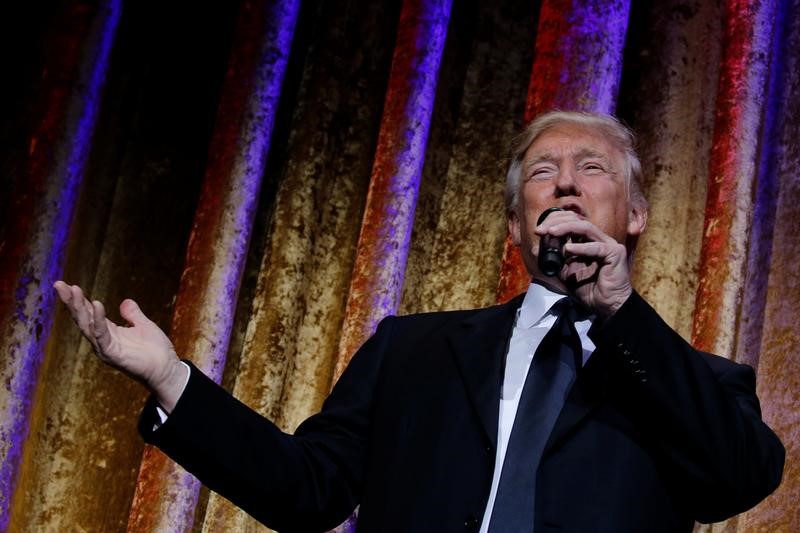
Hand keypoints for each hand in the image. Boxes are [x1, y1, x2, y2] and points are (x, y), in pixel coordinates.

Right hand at [53, 281, 186, 411]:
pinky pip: (102, 335)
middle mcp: (102, 340)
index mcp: (108, 332)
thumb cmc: (155, 351)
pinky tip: (96, 304)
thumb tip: (125, 302)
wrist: (166, 369)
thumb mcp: (144, 326)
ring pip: (87, 325)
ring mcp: (105, 348)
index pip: (88, 313)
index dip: (78, 299)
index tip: (67, 284)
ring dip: (79, 307)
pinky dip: (98, 320)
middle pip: (82, 318)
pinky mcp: (112, 354)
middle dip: (70, 301)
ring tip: (73, 290)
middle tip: (59, 284)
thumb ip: (133, 314)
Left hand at [535, 211, 631, 317]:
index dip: (554, 223)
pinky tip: (568, 249)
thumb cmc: (588, 289)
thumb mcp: (564, 272)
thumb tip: (536, 250)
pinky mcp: (615, 253)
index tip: (538, 231)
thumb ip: (553, 260)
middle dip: (557, 223)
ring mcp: (608, 244)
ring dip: (566, 228)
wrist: (604, 306)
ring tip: (551, 232)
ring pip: (586, 228)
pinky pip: (596, 247)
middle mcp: (598, 239)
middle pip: (577, 221)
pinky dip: (581, 248)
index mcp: (587, 241)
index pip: (571, 223)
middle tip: (541, 230)